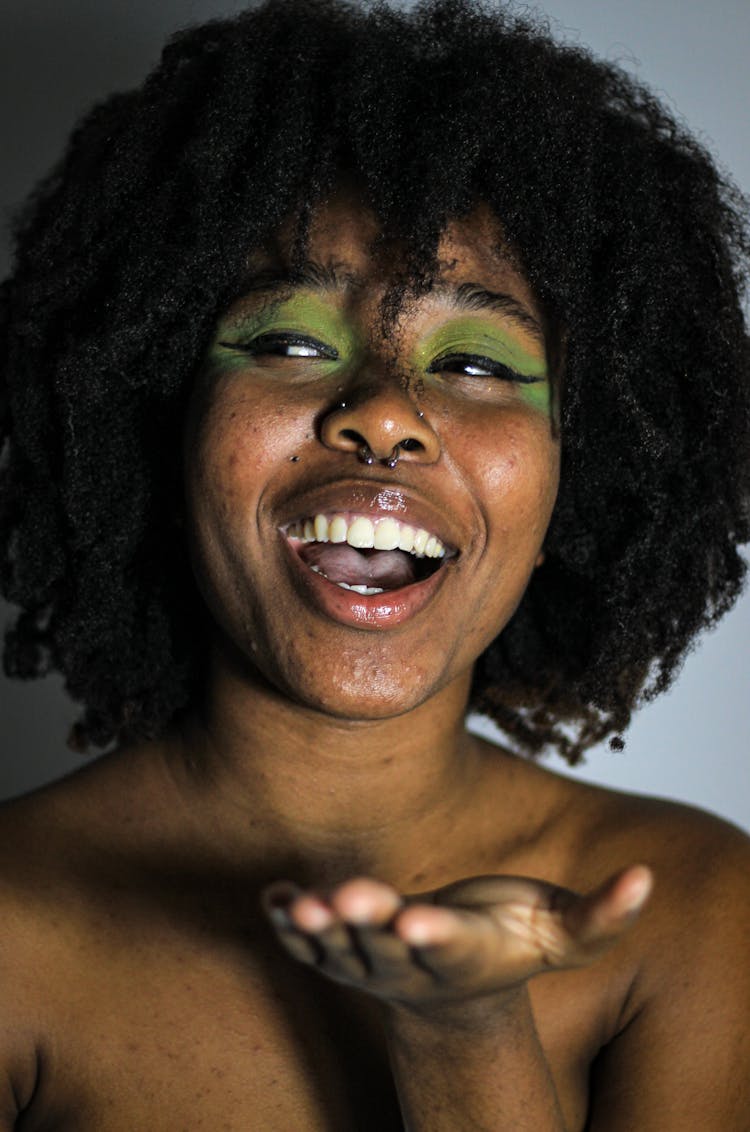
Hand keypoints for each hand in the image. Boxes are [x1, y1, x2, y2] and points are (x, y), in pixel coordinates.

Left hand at [262, 866, 651, 1012]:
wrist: (457, 993)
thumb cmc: (512, 944)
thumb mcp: (562, 935)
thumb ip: (601, 916)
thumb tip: (645, 879)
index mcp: (465, 954)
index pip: (449, 947)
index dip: (435, 934)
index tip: (419, 920)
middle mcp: (412, 963)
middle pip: (385, 945)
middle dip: (365, 923)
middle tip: (345, 898)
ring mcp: (371, 963)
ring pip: (337, 950)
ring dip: (315, 929)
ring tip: (295, 904)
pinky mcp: (340, 954)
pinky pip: (307, 947)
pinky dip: (286, 929)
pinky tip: (269, 901)